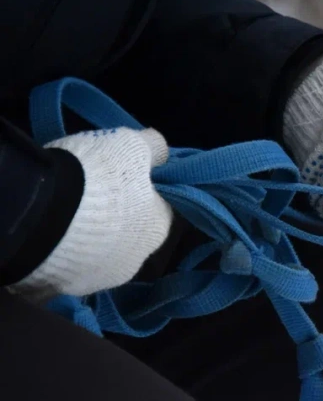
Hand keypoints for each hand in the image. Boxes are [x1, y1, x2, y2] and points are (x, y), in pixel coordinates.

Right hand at [9, 128, 172, 300]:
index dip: (139, 193)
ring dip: (91, 239)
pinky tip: (54, 236)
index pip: (157, 209)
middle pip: (129, 234)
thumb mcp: (134, 146)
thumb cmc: (101, 176)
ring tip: (69, 216)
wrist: (47, 211)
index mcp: (158, 227)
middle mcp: (137, 260)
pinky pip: (71, 267)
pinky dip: (66, 253)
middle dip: (115, 218)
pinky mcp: (68, 289)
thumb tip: (162, 153)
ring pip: (100, 254)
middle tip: (92, 196)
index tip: (121, 180)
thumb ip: (155, 148)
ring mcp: (102, 279)